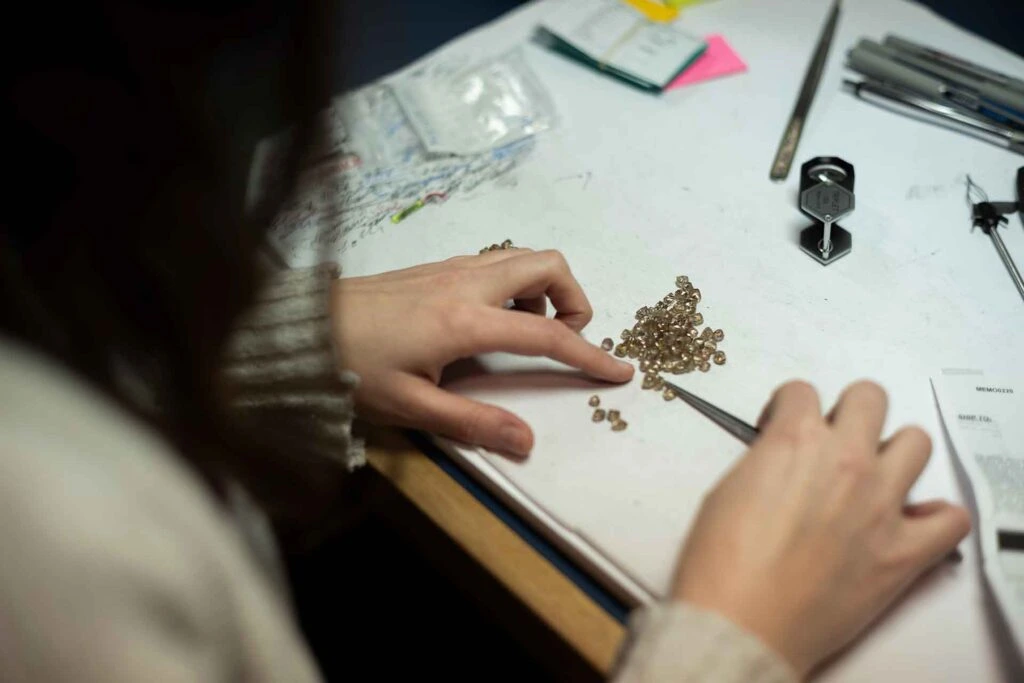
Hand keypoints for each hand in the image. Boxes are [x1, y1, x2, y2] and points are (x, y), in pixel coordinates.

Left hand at [331, 249, 633, 457]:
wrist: (300, 328)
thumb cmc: (352, 368)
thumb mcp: (411, 407)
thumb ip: (472, 423)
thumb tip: (526, 442)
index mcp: (466, 321)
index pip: (547, 333)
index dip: (589, 354)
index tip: (619, 370)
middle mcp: (466, 283)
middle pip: (547, 263)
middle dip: (575, 296)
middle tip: (566, 337)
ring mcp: (450, 268)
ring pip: (521, 257)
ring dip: (543, 288)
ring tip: (525, 332)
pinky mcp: (435, 266)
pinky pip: (495, 262)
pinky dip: (514, 284)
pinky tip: (489, 321)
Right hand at [671, 380, 969, 677]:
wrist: (739, 623)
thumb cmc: (720, 566)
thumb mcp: (725, 490)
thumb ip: (764, 462)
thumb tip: (781, 463)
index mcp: (794, 442)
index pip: (802, 391)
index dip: (788, 407)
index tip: (785, 424)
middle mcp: (845, 462)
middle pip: (870, 398)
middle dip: (849, 411)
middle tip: (834, 437)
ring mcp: (881, 504)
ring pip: (916, 443)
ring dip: (894, 452)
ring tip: (874, 474)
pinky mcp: (904, 551)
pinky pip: (950, 519)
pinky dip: (936, 516)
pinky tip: (910, 522)